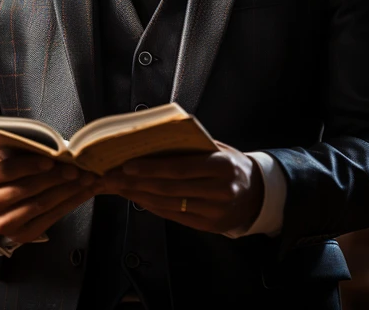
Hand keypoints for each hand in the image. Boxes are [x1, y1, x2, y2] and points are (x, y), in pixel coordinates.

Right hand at [0, 147, 96, 243]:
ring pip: (41, 205)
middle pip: (27, 189)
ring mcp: (4, 222)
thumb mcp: (6, 153)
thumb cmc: (6, 169)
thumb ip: (22, 147)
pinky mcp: (21, 235)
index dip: (30, 165)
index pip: (7, 170)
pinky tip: (84, 193)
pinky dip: (70, 204)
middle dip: (56, 177)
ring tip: (88, 179)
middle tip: (78, 169)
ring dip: (68, 191)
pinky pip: (50, 219)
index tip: (52, 159)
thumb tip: (53, 144)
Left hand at [101, 140, 263, 233]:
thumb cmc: (229, 165)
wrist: (257, 194)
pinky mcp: (210, 226)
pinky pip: (174, 216)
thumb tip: (150, 141)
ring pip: (169, 204)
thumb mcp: (218, 149)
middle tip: (111, 177)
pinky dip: (152, 206)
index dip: (152, 167)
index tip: (127, 165)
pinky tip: (136, 198)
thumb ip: (191, 146)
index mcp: (223, 166)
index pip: (181, 167)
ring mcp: (216, 211)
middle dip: (136, 183)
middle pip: (170, 188)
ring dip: (138, 195)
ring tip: (118, 187)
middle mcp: (221, 191)